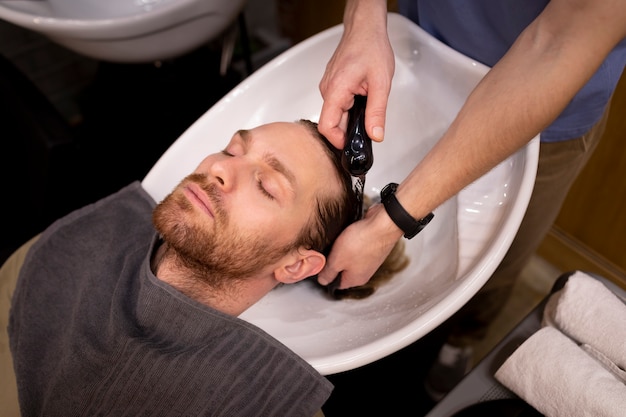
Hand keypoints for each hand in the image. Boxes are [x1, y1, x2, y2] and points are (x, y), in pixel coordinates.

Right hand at [318, 2, 394, 148]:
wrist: (365, 29)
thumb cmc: (371, 48)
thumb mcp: (381, 83)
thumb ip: (377, 112)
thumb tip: (376, 135)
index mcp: (336, 90)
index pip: (326, 126)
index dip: (338, 141)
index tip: (352, 146)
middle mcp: (327, 90)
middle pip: (332, 123)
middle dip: (348, 131)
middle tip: (367, 131)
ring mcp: (328, 87)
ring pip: (335, 114)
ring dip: (350, 119)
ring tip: (367, 110)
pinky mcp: (332, 85)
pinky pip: (337, 105)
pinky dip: (349, 109)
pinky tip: (362, 101)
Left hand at [318, 203, 401, 288]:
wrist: (383, 223)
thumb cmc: (362, 242)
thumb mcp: (337, 260)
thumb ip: (328, 272)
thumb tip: (322, 281)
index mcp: (355, 279)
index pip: (336, 283)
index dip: (325, 275)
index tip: (319, 264)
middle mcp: (364, 271)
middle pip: (342, 269)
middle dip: (333, 260)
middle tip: (326, 250)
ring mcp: (369, 258)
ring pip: (349, 256)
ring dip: (341, 249)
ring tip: (336, 241)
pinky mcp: (371, 245)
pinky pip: (356, 246)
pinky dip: (350, 241)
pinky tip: (346, 234)